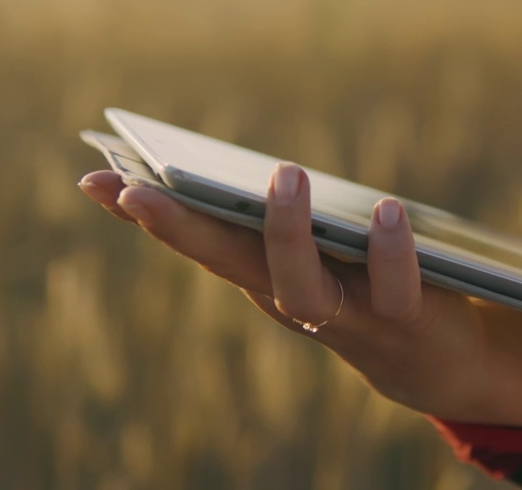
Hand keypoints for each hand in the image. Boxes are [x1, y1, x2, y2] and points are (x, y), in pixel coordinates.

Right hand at [79, 164, 521, 425]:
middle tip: (141, 187)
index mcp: (260, 274)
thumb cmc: (354, 281)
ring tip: (284, 173)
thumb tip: (231, 167)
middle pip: (226, 262)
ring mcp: (341, 312)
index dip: (144, 213)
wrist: (427, 355)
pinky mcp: (399, 317)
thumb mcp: (306, 246)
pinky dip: (389, 249)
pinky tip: (386, 208)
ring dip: (288, 231)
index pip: (194, 238)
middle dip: (180, 227)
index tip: (94, 177)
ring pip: (302, 281)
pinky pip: (393, 285)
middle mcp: (289, 297)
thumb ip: (272, 214)